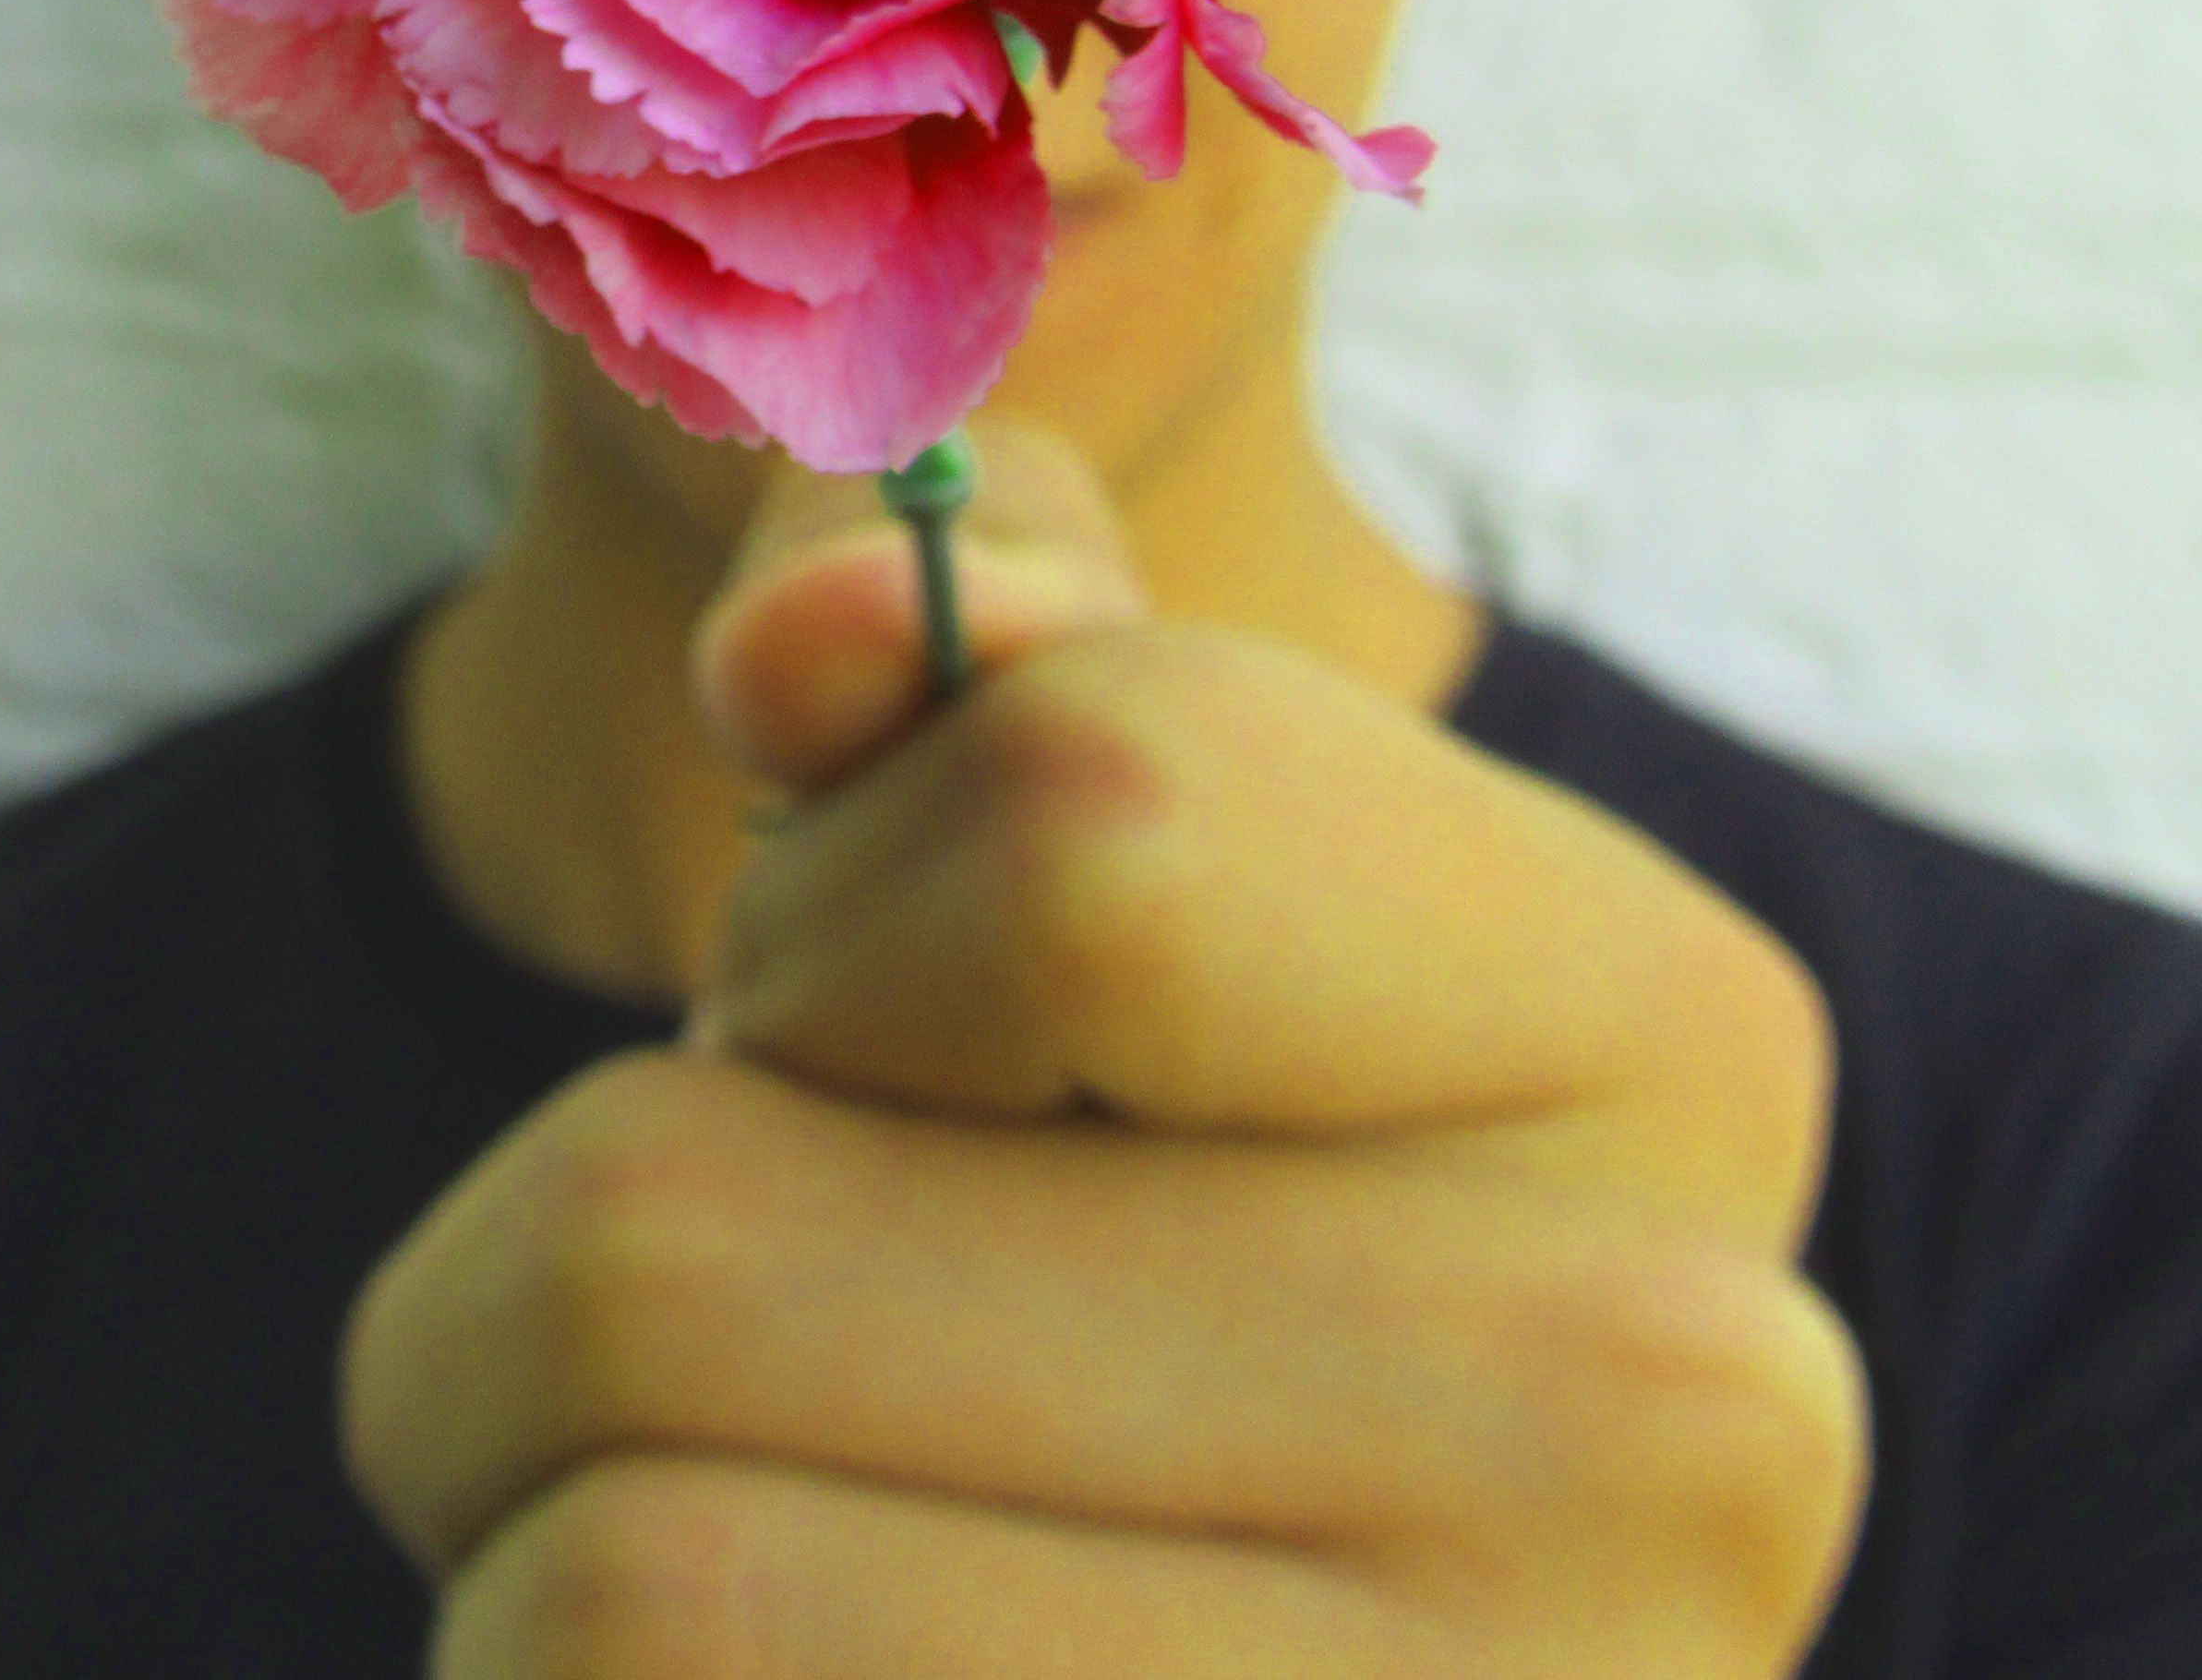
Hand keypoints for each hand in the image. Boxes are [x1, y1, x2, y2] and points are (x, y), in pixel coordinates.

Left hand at [342, 430, 1867, 1674]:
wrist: (1173, 1629)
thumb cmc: (1087, 1174)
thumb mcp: (1053, 809)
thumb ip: (940, 622)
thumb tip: (802, 647)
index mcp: (1675, 1036)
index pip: (1090, 830)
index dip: (825, 913)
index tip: (899, 1042)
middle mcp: (1670, 1451)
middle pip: (685, 1240)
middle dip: (561, 1261)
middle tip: (759, 1356)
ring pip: (614, 1583)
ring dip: (526, 1538)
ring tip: (749, 1552)